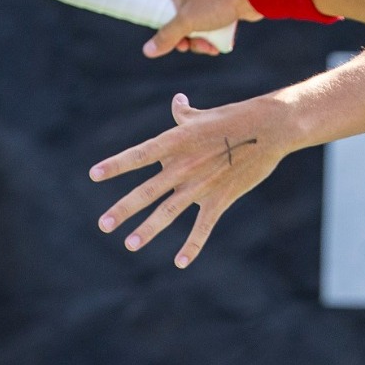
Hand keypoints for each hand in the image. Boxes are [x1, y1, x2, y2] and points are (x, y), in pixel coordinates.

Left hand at [90, 92, 287, 267]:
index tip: (93, 175)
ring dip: (148, 229)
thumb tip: (176, 102)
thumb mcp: (204, 115)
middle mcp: (183, 165)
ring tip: (130, 244)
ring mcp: (201, 184)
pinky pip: (203, 227)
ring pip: (168, 211)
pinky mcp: (221, 198)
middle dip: (123, 209)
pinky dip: (192, 246)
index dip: (116, 165)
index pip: (138, 155)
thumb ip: (183, 114)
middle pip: (146, 191)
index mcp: (176, 142)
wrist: (270, 129)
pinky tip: (180, 263)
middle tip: (103, 225)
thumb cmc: (236, 117)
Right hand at [126, 0, 263, 56]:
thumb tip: (149, 51)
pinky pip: (201, 17)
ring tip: (203, 47)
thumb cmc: (217, 0)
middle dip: (171, 31)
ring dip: (191, 36)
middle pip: (163, 7)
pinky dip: (204, 31)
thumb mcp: (187, 21)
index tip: (122, 6)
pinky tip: (213, 45)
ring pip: (184, 16)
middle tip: (179, 44)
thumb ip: (167, 36)